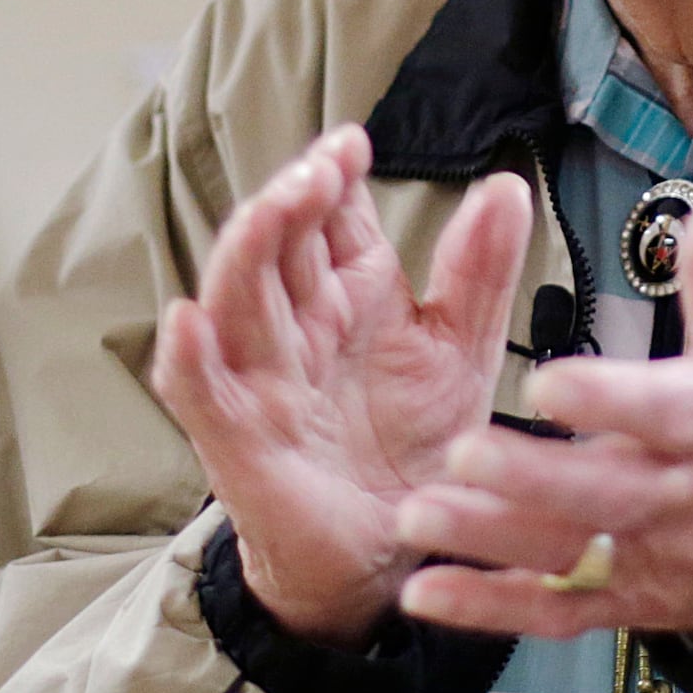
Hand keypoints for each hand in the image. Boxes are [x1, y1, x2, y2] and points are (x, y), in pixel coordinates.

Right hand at [150, 124, 534, 641]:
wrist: (395, 548)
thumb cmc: (416, 443)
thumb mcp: (462, 350)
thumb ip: (480, 272)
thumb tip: (507, 187)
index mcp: (349, 293)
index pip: (328, 216)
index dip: (332, 175)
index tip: (353, 144)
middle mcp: (298, 324)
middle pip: (277, 242)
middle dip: (292, 199)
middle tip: (322, 169)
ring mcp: (262, 377)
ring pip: (235, 298)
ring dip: (246, 248)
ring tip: (273, 208)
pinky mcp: (238, 437)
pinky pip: (197, 391)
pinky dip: (185, 356)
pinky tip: (186, 321)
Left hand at [392, 185, 692, 640]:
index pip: (665, 413)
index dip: (611, 401)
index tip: (547, 381)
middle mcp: (684, 498)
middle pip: (608, 494)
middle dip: (533, 479)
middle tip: (461, 452)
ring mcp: (651, 559)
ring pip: (569, 554)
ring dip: (491, 541)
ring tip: (418, 516)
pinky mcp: (623, 603)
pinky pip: (554, 611)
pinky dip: (489, 607)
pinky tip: (424, 592)